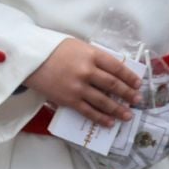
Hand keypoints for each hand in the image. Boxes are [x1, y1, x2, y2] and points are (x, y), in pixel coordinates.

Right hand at [24, 37, 140, 124]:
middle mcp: (87, 71)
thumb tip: (111, 70)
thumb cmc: (54, 49)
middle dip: (128, 94)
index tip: (138, 83)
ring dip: (118, 109)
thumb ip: (94, 57)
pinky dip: (101, 118)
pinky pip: (88, 111)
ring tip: (128, 115)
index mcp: (91, 54)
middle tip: (138, 100)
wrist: (31, 59)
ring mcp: (78, 87)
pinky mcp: (69, 100)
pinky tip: (110, 122)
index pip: (116, 67)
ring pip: (103, 101)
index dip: (129, 76)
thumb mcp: (78, 46)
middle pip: (113, 84)